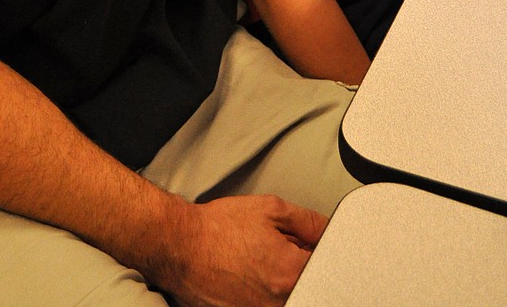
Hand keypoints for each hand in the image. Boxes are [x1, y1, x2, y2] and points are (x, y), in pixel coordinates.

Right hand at [163, 194, 325, 306]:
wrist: (180, 245)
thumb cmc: (219, 227)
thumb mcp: (270, 208)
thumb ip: (306, 220)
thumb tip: (326, 230)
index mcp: (291, 271)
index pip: (324, 264)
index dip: (311, 250)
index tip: (300, 245)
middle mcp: (280, 299)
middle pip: (305, 283)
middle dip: (294, 266)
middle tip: (270, 252)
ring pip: (285, 295)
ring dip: (276, 280)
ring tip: (254, 264)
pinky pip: (264, 303)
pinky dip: (258, 290)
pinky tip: (244, 275)